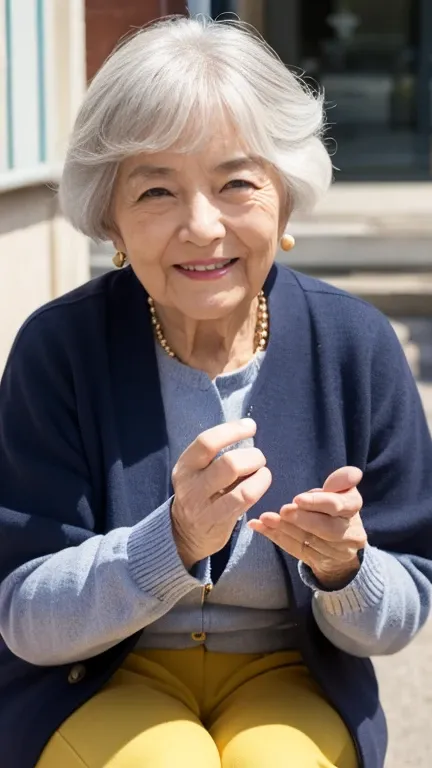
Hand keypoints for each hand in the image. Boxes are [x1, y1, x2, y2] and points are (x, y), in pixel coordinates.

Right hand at [171, 419, 271, 568]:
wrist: (186, 532)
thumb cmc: (200, 492)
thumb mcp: (198, 471)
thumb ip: (217, 454)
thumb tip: (247, 433)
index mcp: (185, 465)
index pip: (207, 442)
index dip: (232, 430)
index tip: (250, 426)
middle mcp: (190, 485)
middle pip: (228, 463)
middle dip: (252, 456)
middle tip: (259, 457)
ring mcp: (203, 507)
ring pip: (241, 487)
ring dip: (259, 473)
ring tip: (262, 470)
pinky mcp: (217, 522)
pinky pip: (245, 501)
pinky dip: (259, 486)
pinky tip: (261, 482)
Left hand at [248, 466, 366, 587]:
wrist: (339, 542)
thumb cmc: (333, 507)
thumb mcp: (339, 491)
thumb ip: (340, 481)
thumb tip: (353, 473)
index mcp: (353, 508)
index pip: (341, 506)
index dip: (319, 502)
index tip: (298, 498)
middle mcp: (350, 533)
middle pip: (328, 529)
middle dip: (303, 519)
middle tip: (283, 510)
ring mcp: (336, 552)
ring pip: (310, 541)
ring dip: (285, 529)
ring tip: (266, 518)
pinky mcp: (318, 561)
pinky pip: (295, 549)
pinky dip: (276, 537)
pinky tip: (260, 526)